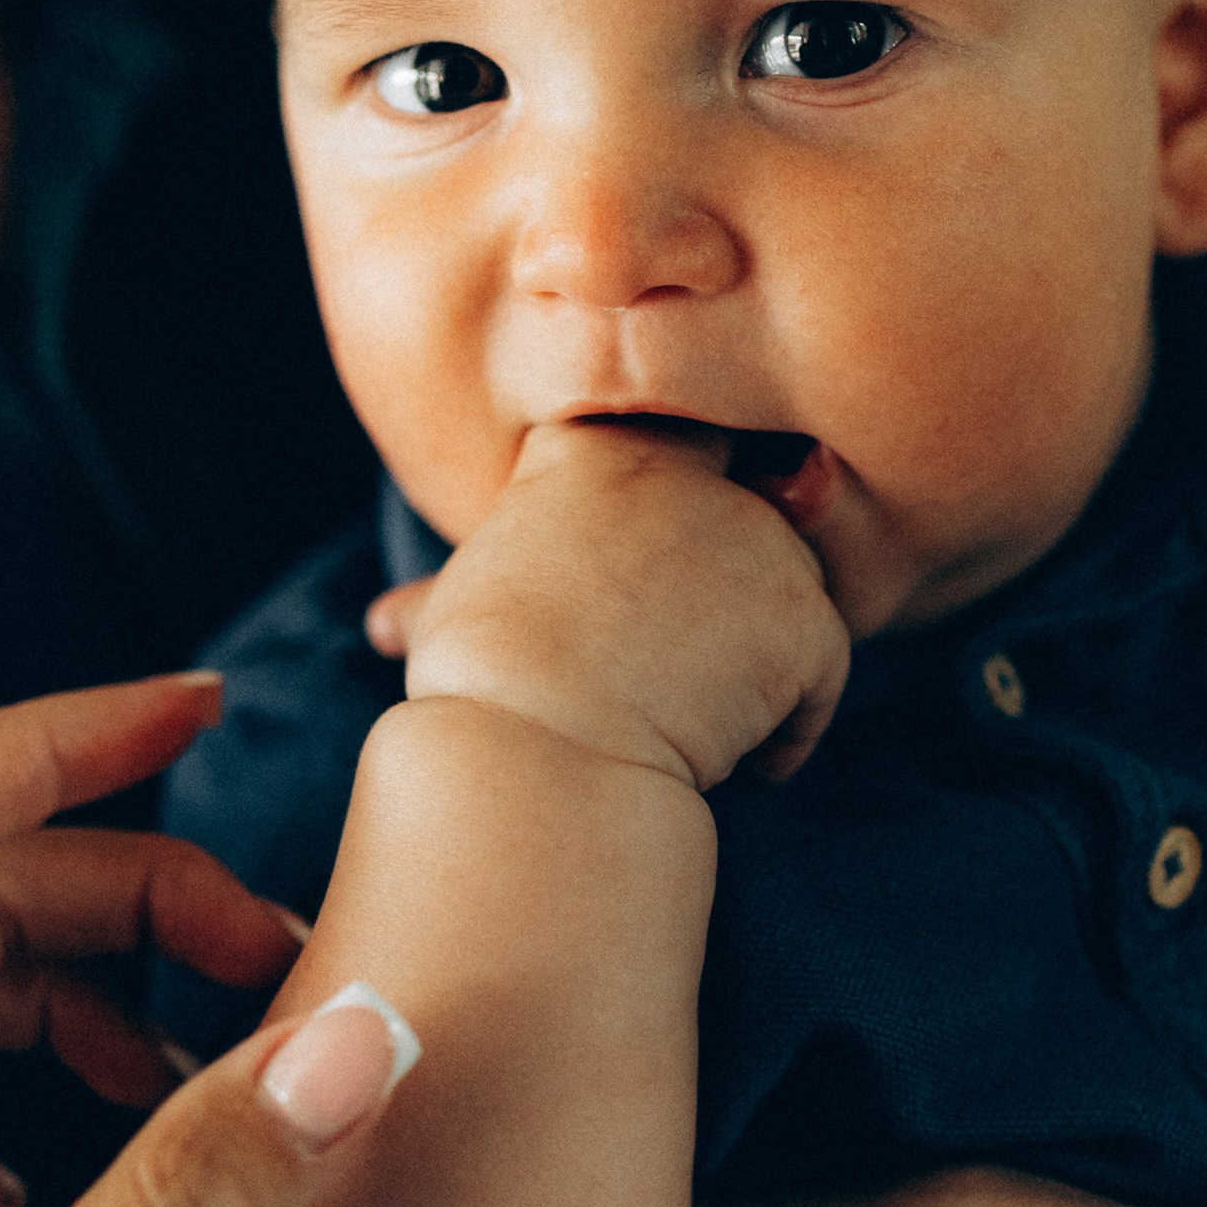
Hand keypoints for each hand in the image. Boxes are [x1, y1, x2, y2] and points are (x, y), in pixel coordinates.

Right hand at [370, 418, 849, 788]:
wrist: (530, 752)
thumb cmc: (471, 696)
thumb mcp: (452, 615)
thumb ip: (451, 595)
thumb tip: (387, 622)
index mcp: (590, 445)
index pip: (664, 446)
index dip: (667, 520)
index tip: (629, 592)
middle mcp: (687, 467)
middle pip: (734, 526)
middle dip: (718, 601)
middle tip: (653, 678)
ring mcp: (757, 538)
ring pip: (785, 601)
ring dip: (749, 666)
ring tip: (675, 722)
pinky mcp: (807, 616)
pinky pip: (820, 678)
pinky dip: (785, 734)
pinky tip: (722, 762)